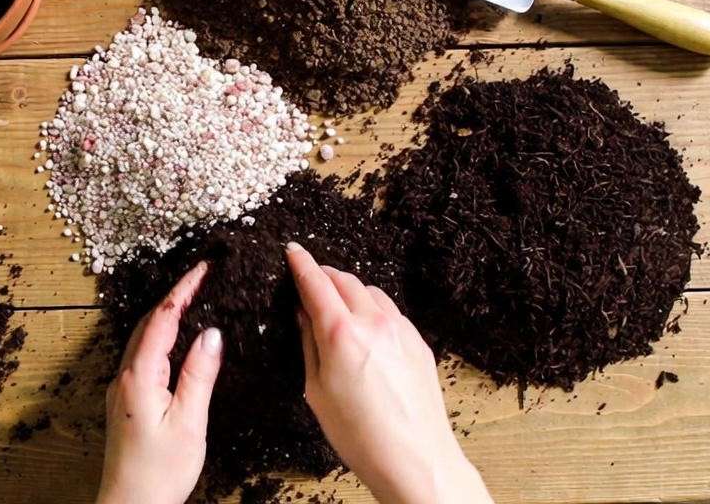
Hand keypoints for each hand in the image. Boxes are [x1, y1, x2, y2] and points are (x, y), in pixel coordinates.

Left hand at [97, 262, 222, 503]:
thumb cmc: (159, 472)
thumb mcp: (189, 422)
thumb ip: (199, 374)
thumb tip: (211, 334)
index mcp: (139, 376)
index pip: (163, 319)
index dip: (184, 289)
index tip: (204, 268)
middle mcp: (125, 377)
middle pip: (148, 323)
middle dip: (174, 297)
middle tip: (202, 278)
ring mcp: (122, 389)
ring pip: (143, 340)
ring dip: (166, 317)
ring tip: (193, 301)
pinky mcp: (125, 402)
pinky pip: (143, 357)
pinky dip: (161, 339)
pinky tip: (177, 344)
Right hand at [287, 243, 492, 503]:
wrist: (415, 458)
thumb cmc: (360, 435)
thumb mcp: (317, 391)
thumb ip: (309, 345)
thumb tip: (303, 314)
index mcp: (341, 333)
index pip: (316, 283)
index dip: (301, 263)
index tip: (292, 250)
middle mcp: (373, 322)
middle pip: (345, 280)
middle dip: (325, 275)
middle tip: (310, 280)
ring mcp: (400, 330)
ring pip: (371, 292)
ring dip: (351, 290)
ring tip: (337, 304)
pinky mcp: (418, 342)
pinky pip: (391, 312)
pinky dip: (373, 308)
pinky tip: (366, 327)